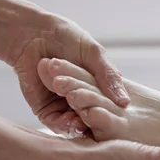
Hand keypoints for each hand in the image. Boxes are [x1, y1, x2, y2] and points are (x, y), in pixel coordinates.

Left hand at [11, 15, 128, 135]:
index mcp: (98, 86)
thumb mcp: (94, 54)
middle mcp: (83, 98)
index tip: (121, 115)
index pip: (110, 105)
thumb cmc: (66, 38)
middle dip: (96, 120)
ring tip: (82, 121)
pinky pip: (56, 124)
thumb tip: (126, 102)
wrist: (33, 33)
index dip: (115, 112)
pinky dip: (64, 125)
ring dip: (80, 125)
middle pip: (94, 116)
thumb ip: (108, 76)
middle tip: (98, 117)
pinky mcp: (46, 110)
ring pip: (76, 123)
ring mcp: (65, 106)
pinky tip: (69, 121)